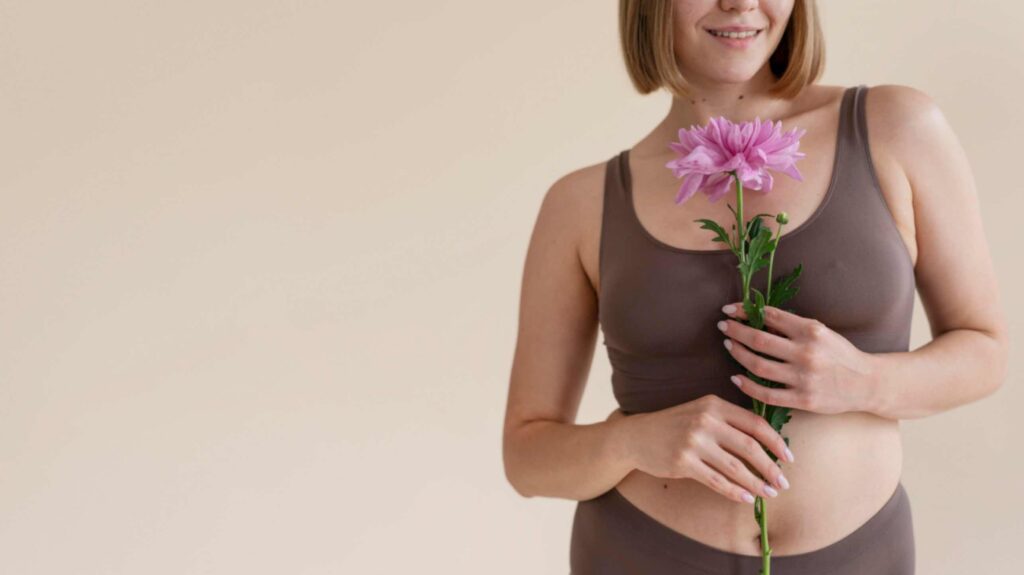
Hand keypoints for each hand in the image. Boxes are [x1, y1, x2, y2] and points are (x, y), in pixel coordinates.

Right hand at [622, 395, 791, 504]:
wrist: (637, 436)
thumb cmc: (675, 425)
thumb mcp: (701, 411)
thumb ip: (729, 421)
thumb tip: (767, 444)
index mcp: (714, 405)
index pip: (755, 423)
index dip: (776, 442)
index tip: (789, 458)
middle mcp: (705, 420)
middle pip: (750, 446)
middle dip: (771, 467)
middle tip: (783, 483)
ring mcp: (693, 442)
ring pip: (735, 467)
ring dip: (756, 483)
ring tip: (769, 493)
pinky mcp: (683, 462)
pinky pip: (716, 481)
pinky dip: (735, 491)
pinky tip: (746, 498)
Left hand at [719, 302, 878, 414]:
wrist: (866, 383)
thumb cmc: (840, 354)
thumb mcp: (821, 332)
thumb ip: (793, 327)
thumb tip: (757, 317)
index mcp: (811, 331)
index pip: (770, 316)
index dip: (745, 311)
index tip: (730, 309)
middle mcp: (806, 353)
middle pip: (759, 340)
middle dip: (736, 331)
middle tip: (723, 326)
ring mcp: (804, 377)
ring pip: (758, 365)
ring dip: (738, 354)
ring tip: (729, 345)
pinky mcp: (803, 399)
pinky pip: (767, 394)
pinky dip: (747, 386)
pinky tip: (736, 378)